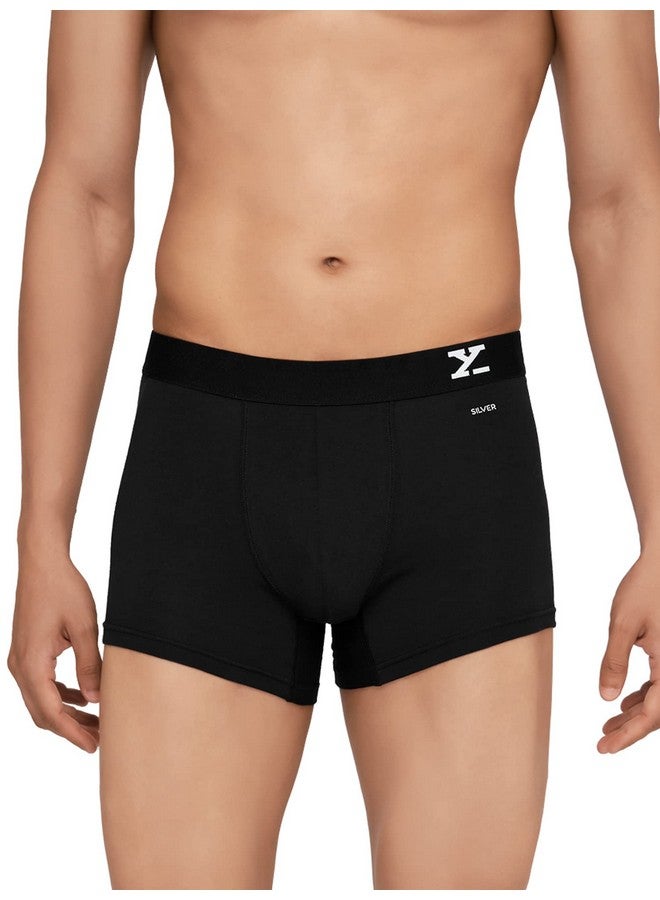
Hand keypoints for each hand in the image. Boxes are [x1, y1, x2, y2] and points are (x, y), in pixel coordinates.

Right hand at [7, 551, 101, 752]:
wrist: (42, 564)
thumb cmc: (63, 589)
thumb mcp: (86, 627)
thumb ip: (90, 665)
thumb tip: (96, 699)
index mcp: (32, 664)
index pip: (51, 712)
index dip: (73, 733)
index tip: (94, 746)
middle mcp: (20, 667)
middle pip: (43, 712)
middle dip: (71, 729)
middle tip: (100, 739)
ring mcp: (20, 660)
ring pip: (41, 700)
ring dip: (67, 713)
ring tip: (96, 722)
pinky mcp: (27, 653)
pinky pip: (41, 684)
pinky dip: (60, 696)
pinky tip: (81, 698)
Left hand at [598, 551, 659, 752]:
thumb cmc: (646, 588)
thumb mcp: (623, 626)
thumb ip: (615, 663)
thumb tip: (607, 698)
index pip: (654, 714)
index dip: (629, 735)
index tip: (605, 748)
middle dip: (631, 729)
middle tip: (603, 742)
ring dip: (637, 714)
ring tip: (608, 726)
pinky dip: (645, 696)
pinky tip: (625, 701)